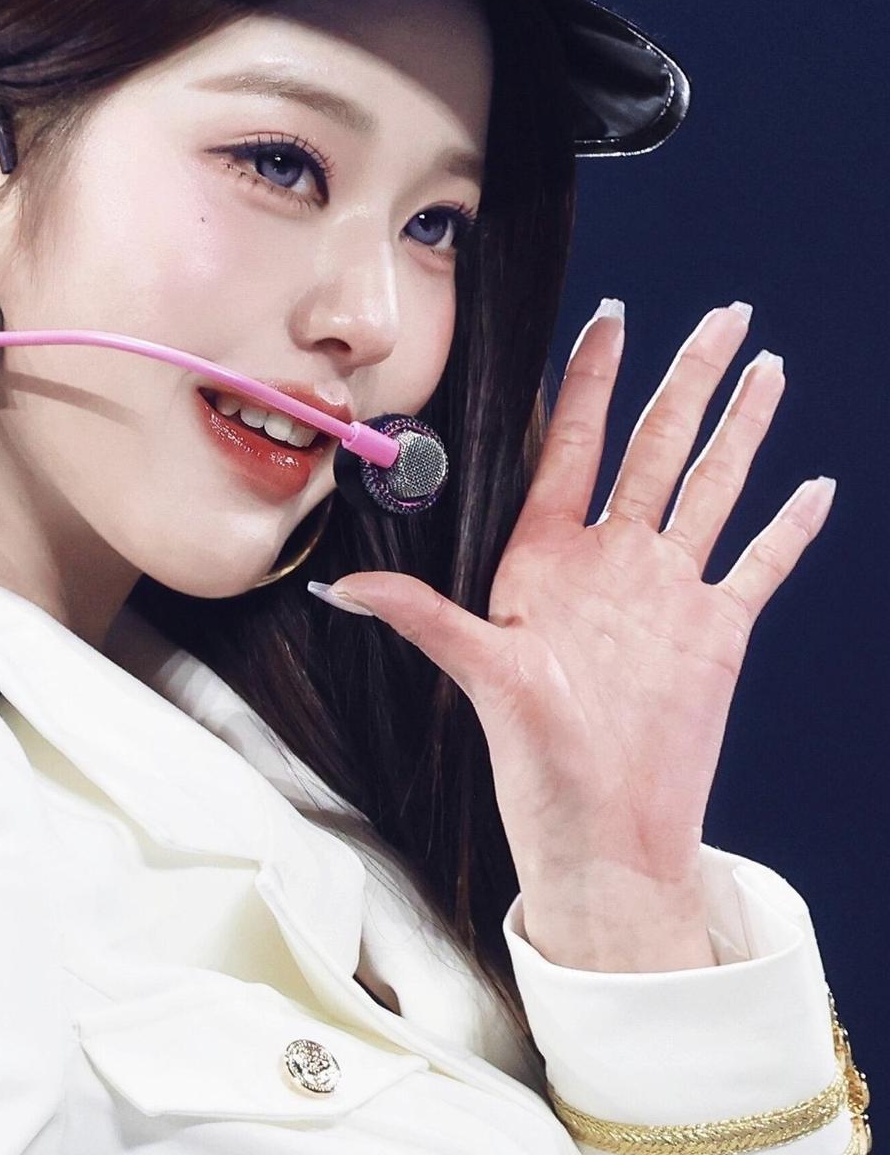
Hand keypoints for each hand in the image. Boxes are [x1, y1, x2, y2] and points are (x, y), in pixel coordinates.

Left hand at [313, 301, 835, 932]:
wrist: (603, 840)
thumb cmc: (534, 770)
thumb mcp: (480, 679)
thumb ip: (423, 620)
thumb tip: (338, 590)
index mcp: (547, 559)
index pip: (573, 446)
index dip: (592, 381)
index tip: (610, 316)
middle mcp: (610, 563)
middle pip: (657, 448)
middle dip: (688, 379)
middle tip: (721, 313)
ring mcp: (667, 594)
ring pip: (712, 488)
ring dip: (742, 429)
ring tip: (766, 368)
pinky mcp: (714, 633)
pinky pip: (758, 566)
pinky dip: (788, 528)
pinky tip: (816, 486)